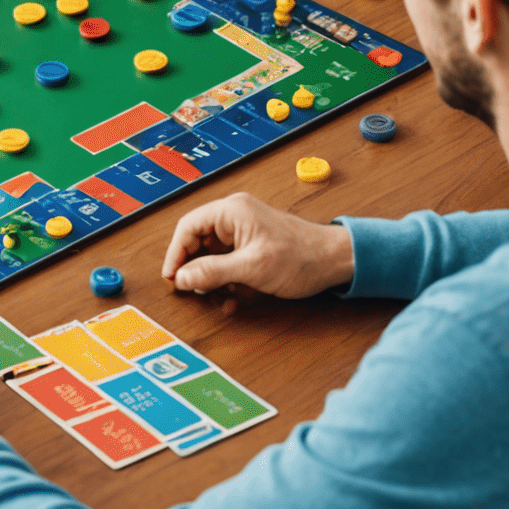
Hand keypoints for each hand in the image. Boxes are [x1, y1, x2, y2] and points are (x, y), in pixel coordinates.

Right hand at [161, 192, 354, 298]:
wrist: (336, 262)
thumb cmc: (302, 257)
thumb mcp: (251, 268)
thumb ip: (213, 272)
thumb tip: (182, 278)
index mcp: (232, 211)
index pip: (188, 227)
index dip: (176, 253)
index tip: (172, 276)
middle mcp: (235, 217)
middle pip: (198, 242)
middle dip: (195, 269)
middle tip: (193, 290)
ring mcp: (244, 231)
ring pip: (211, 255)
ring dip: (211, 279)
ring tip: (217, 297)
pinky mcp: (252, 246)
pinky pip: (227, 262)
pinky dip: (226, 280)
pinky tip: (232, 297)